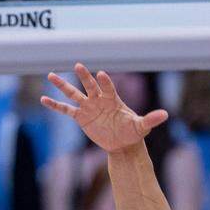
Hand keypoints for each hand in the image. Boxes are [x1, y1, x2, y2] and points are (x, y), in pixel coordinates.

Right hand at [41, 64, 168, 153]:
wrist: (123, 144)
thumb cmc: (133, 133)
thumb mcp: (142, 126)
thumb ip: (151, 119)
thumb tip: (166, 115)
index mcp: (113, 99)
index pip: (108, 87)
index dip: (105, 82)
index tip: (100, 74)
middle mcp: (99, 100)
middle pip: (89, 85)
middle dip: (84, 76)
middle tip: (78, 65)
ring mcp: (89, 107)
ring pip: (74, 94)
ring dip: (63, 85)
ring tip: (51, 75)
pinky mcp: (82, 117)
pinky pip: (66, 109)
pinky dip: (55, 105)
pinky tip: (44, 99)